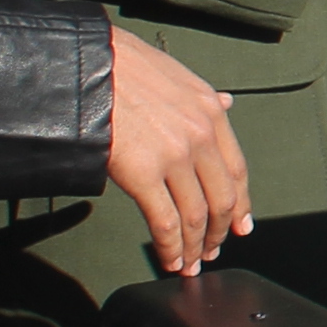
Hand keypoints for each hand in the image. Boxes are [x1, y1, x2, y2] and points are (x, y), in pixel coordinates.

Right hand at [105, 29, 248, 273]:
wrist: (85, 63)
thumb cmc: (121, 64)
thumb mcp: (175, 74)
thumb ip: (202, 99)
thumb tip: (227, 105)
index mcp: (210, 111)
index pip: (236, 168)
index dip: (240, 202)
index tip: (240, 225)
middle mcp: (201, 134)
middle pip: (222, 197)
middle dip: (219, 231)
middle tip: (212, 251)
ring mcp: (175, 155)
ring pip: (197, 216)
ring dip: (195, 246)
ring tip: (190, 263)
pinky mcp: (144, 173)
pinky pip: (167, 223)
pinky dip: (172, 248)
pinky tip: (170, 260)